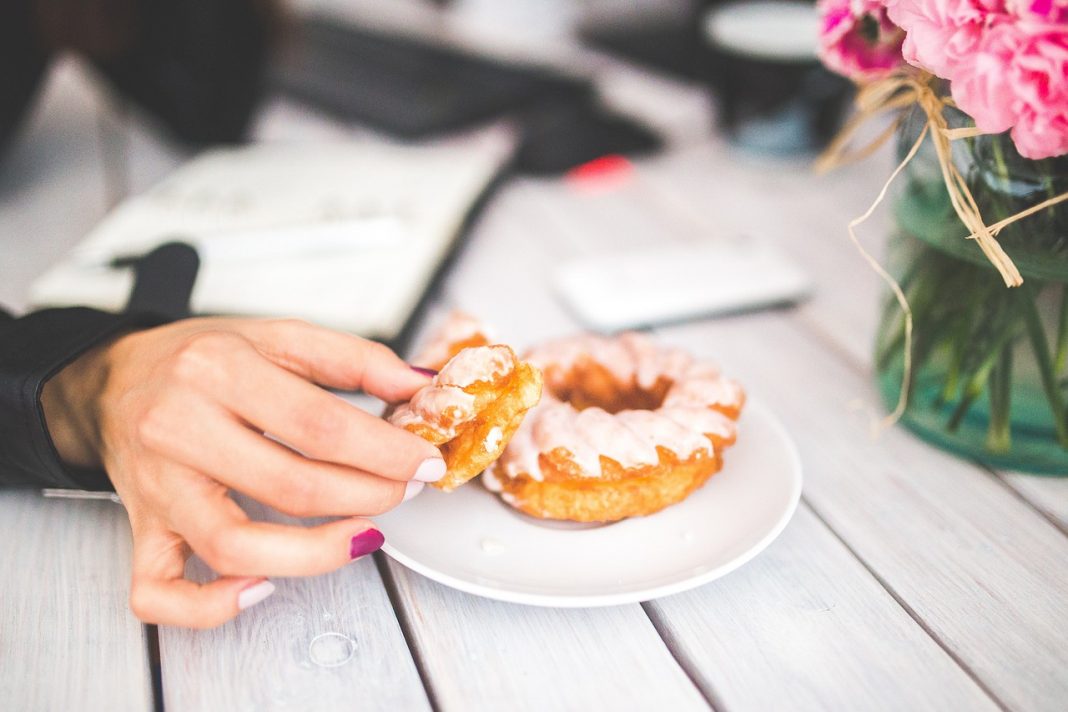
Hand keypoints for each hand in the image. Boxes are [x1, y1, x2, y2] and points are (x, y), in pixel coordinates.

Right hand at [42, 318, 442, 627]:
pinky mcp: (140, 530)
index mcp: (218, 371)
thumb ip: (354, 359)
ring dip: (316, 554)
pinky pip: (159, 591)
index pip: (318, 425)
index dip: (386, 452)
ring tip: (362, 534)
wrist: (113, 380)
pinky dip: (210, 607)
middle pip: (291, 486)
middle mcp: (180, 429)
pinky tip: (263, 588)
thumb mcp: (278, 336)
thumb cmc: (202, 360)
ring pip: (234, 546)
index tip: (425, 463)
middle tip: (404, 491)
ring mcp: (157, 488)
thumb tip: (422, 385)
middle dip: (368, 496)